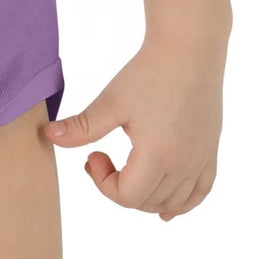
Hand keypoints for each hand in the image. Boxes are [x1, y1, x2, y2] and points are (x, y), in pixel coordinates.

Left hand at [44, 35, 224, 220]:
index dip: (102, 182)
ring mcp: (200, 160)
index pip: (126, 197)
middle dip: (118, 187)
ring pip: (172, 201)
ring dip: (145, 197)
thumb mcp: (111, 101)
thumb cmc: (149, 72)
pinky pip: (200, 192)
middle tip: (101, 156)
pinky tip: (168, 209)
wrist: (188, 49)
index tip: (92, 155)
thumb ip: (82, 126)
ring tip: (127, 173)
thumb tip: (48, 137)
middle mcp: (183, 166)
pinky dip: (183, 204)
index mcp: (157, 157)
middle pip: (146, 202)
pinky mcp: (209, 150)